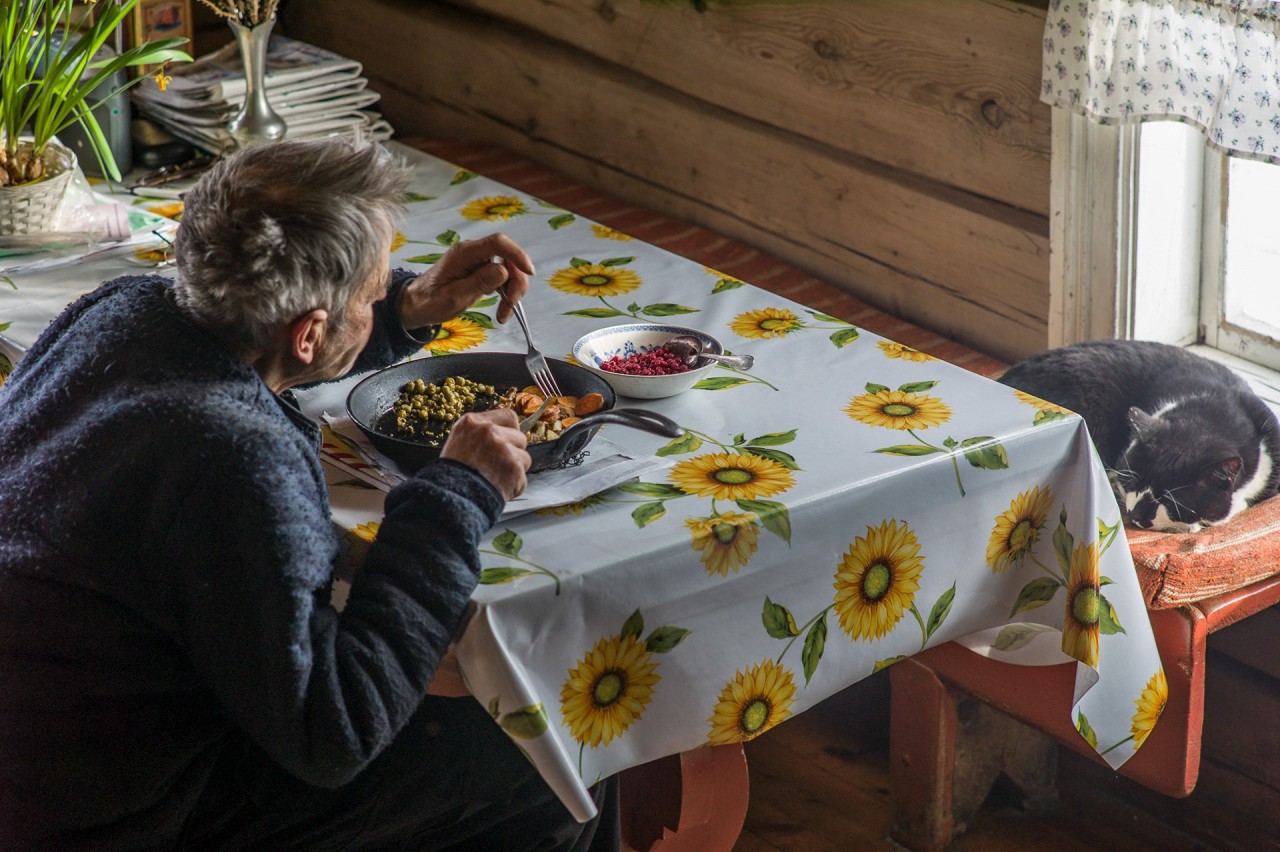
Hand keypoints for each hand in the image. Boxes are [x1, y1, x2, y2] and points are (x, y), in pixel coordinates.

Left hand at [398, 233, 533, 327]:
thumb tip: (503, 271)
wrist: (416, 305)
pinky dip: (506, 293)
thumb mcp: (455, 297)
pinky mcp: (480, 270)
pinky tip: (501, 309)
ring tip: (503, 314)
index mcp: (464, 253)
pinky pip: (502, 277)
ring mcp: (477, 261)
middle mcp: (473, 252)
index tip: (529, 272)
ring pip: (509, 269)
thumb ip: (479, 283)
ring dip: (512, 291)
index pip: (498, 242)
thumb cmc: (430, 301)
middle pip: (508, 257)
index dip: (517, 254)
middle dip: (516, 281)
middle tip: (511, 305)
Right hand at [439, 408, 530, 501]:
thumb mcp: (458, 441)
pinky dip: (513, 487)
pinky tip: (496, 488)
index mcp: (473, 422)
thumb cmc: (450, 474)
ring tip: (495, 478)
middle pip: (520, 438)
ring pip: (524, 458)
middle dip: (513, 453)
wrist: (449, 496)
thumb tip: (503, 434)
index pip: (509, 416)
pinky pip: (522, 479)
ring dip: (514, 470)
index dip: (511, 431)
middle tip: (496, 466)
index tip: (507, 441)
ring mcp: (503, 450)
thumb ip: (480, 434)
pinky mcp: (514, 469)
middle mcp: (489, 432)